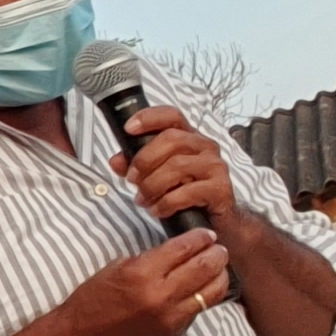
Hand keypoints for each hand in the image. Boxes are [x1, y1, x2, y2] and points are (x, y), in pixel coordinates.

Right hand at [58, 230, 230, 335]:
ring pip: (212, 292)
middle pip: (205, 267)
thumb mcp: (117, 269)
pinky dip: (203, 297)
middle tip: (219, 248)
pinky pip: (198, 311)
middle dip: (217, 253)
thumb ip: (150, 261)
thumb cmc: (93, 301)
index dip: (200, 237)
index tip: (206, 234)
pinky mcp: (174, 334)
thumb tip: (178, 253)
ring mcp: (170, 318)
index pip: (184, 248)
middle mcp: (160, 295)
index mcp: (142, 273)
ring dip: (219, 276)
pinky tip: (200, 290)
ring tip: (218, 269)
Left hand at [110, 107, 238, 232]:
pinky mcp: (220, 188)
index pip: (172, 116)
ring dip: (152, 185)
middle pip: (171, 139)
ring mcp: (215, 166)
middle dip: (144, 160)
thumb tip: (115, 161)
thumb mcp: (155, 175)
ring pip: (177, 166)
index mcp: (188, 137)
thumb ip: (134, 165)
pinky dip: (165, 203)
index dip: (149, 118)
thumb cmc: (183, 191)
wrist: (213, 219)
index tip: (128, 129)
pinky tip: (158, 210)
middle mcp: (205, 146)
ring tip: (143, 199)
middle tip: (132, 179)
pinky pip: (187, 192)